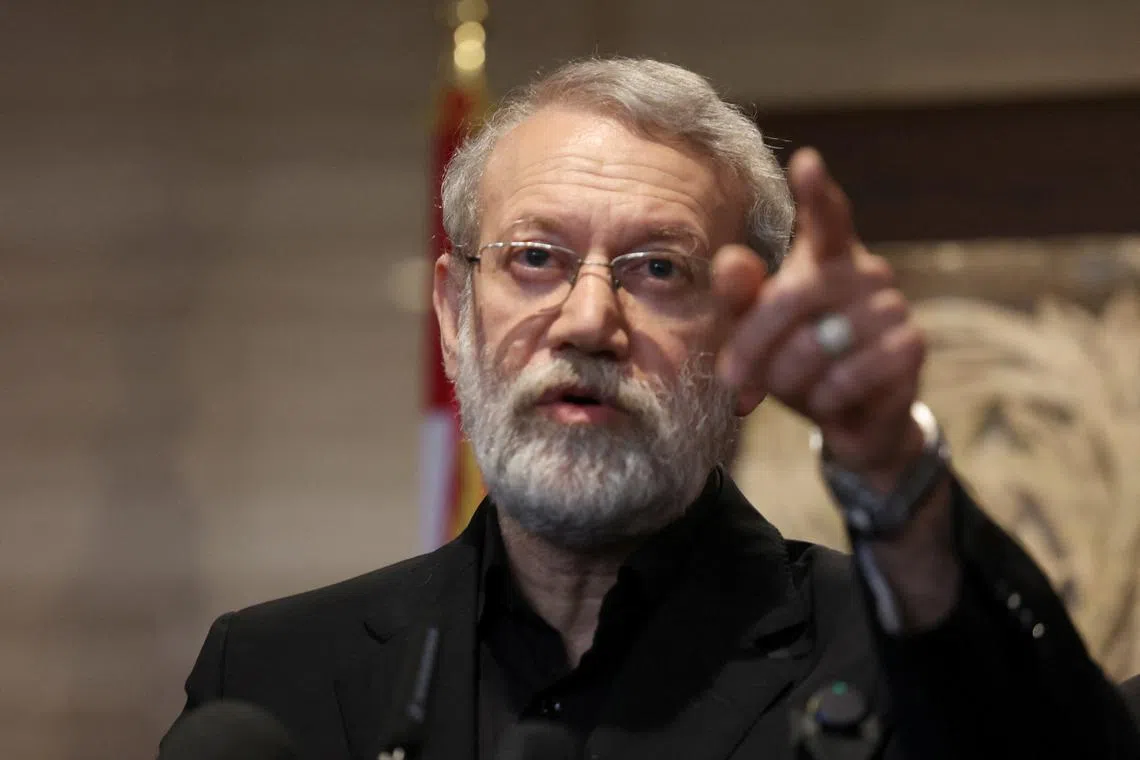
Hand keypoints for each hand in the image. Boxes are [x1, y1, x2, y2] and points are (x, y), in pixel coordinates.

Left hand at [713, 148, 925, 487]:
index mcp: (826, 256)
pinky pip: (851, 374)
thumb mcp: (755, 329)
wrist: (847, 417)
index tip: (806, 162)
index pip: (825, 216)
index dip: (816, 192)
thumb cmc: (793, 360)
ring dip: (791, 378)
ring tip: (793, 389)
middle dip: (753, 343)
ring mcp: (893, 306)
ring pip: (820, 342)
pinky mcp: (912, 347)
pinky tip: (828, 402)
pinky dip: (826, 398)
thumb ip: (739, 295)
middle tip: (732, 378)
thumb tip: (729, 259)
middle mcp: (865, 271)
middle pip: (793, 295)